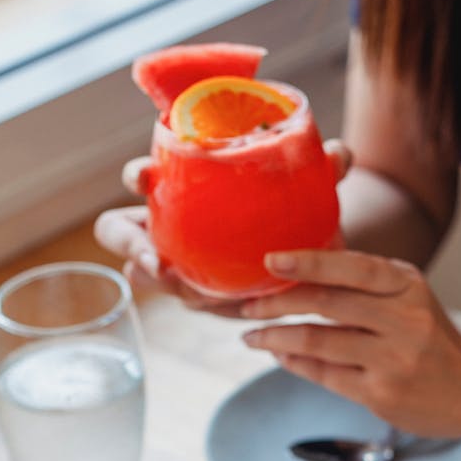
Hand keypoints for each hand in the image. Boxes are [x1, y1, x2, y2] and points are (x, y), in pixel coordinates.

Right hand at [94, 143, 351, 313]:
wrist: (308, 247)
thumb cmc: (290, 205)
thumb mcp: (307, 186)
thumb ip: (321, 171)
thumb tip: (338, 154)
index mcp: (179, 187)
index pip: (140, 178)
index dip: (135, 177)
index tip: (143, 179)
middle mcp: (168, 225)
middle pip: (121, 233)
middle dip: (132, 246)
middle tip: (157, 263)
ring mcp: (178, 263)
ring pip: (150, 275)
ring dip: (167, 284)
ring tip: (192, 292)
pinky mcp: (201, 294)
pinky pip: (193, 301)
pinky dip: (211, 304)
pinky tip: (236, 307)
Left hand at [241, 248, 460, 437]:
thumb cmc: (432, 337)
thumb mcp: (409, 296)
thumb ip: (364, 283)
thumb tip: (297, 269)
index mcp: (407, 283)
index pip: (351, 266)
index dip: (306, 262)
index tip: (269, 261)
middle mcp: (403, 318)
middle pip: (325, 303)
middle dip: (275, 304)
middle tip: (246, 306)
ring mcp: (392, 358)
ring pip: (316, 341)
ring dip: (274, 337)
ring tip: (252, 335)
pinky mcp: (381, 393)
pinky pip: (324, 374)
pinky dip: (294, 363)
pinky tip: (280, 355)